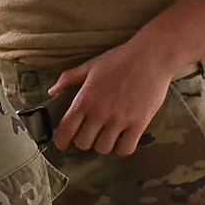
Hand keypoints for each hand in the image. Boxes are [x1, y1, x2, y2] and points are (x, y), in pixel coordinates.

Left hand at [49, 39, 178, 155]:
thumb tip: (52, 91)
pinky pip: (126, 149)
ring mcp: (120, 119)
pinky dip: (122, 147)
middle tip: (90, 134)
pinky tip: (123, 138)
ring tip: (108, 135)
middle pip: (83, 143)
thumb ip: (69, 79)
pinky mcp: (139, 123)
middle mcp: (100, 111)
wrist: (152, 56)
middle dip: (84, 141)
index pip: (65, 129)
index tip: (64, 142)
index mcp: (85, 98)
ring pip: (103, 148)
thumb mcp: (91, 65)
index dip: (61, 140)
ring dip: (104, 144)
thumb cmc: (121, 59)